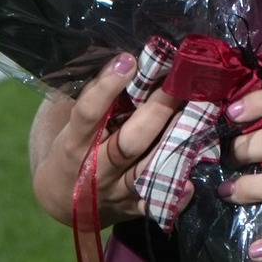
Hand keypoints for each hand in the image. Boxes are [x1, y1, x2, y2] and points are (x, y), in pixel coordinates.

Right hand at [29, 52, 185, 225]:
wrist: (59, 199)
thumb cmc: (69, 145)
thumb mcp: (67, 121)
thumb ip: (89, 94)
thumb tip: (121, 53)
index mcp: (73, 143)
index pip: (88, 114)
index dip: (106, 87)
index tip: (129, 59)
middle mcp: (95, 170)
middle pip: (127, 143)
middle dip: (157, 111)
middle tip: (181, 82)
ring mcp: (115, 192)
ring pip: (147, 170)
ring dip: (176, 143)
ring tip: (202, 114)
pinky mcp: (131, 209)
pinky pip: (156, 204)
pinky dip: (175, 195)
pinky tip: (192, 180)